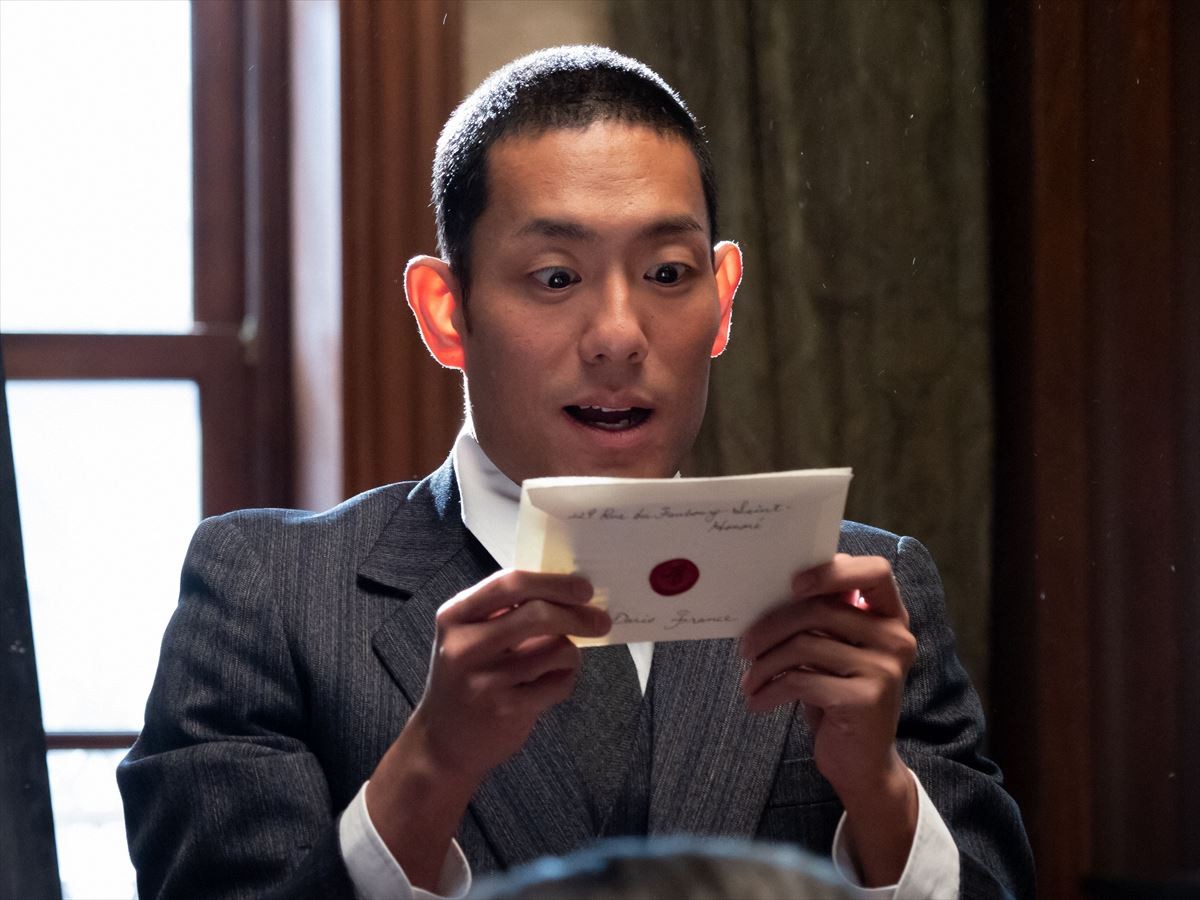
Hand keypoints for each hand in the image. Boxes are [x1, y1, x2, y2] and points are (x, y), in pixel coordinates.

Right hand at [367, 569, 608, 888]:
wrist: (442, 742)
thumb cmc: (465, 679)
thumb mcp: (468, 636)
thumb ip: (504, 611)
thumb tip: (565, 590)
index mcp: (454, 617)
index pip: (509, 584)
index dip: (553, 582)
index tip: (583, 588)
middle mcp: (465, 646)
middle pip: (538, 615)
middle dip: (578, 615)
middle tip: (600, 620)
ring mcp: (486, 680)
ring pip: (556, 649)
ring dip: (571, 652)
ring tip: (561, 661)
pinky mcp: (507, 710)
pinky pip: (559, 683)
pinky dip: (566, 679)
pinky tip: (550, 684)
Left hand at [738, 553, 917, 884]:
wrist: (862, 764)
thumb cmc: (838, 696)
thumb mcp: (833, 653)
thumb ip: (820, 619)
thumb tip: (766, 589)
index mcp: (891, 617)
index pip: (875, 571)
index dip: (833, 570)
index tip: (792, 583)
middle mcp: (896, 638)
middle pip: (819, 609)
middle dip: (771, 625)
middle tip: (743, 647)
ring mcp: (885, 669)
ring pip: (804, 645)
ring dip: (764, 664)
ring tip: (748, 680)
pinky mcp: (866, 699)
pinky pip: (801, 680)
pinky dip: (769, 689)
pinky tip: (756, 701)